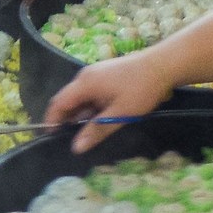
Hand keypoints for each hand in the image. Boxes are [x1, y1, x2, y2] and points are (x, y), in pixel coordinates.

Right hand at [45, 54, 176, 150]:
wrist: (163, 65)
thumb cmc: (141, 89)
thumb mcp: (120, 114)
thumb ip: (96, 130)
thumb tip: (76, 147)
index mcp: (85, 83)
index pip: (58, 103)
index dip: (51, 120)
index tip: (49, 137)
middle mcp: (86, 76)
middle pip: (68, 100)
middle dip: (65, 119)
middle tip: (68, 140)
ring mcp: (97, 74)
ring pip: (81, 98)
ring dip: (81, 115)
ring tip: (85, 134)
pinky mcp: (106, 75)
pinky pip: (91, 93)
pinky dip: (91, 108)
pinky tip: (100, 120)